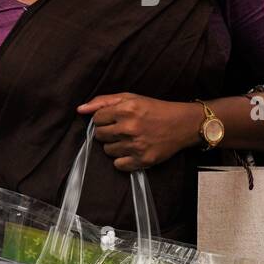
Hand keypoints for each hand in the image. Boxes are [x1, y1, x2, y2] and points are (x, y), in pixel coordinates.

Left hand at [76, 93, 197, 170]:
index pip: (96, 119)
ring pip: (107, 151)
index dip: (103, 119)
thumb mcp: (131, 98)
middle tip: (122, 129)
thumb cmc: (155, 109)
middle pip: (99, 136)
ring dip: (115, 146)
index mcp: (126, 110)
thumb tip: (80, 109)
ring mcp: (136, 145)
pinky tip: (132, 151)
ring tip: (129, 139)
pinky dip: (122, 160)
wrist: (184, 124)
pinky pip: (118, 165)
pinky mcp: (143, 160)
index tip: (114, 119)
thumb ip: (103, 101)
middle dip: (108, 132)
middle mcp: (129, 128)